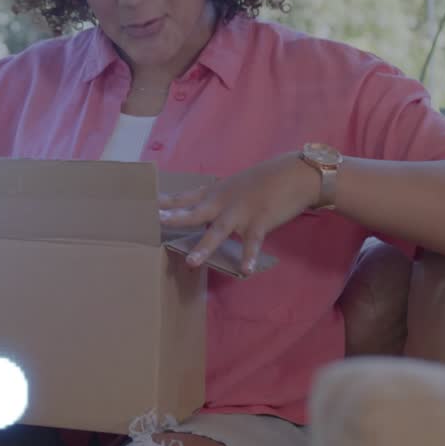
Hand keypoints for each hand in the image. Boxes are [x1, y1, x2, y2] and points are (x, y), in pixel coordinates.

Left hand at [158, 152, 319, 273]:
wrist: (296, 174)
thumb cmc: (266, 180)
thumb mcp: (236, 185)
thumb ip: (219, 199)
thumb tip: (204, 214)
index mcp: (217, 192)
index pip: (187, 196)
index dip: (168, 201)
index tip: (148, 203)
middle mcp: (224, 201)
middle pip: (195, 211)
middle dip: (176, 217)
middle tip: (156, 221)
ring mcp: (241, 212)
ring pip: (219, 230)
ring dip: (205, 246)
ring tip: (191, 262)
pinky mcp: (260, 221)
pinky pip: (252, 242)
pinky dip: (249, 256)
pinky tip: (244, 271)